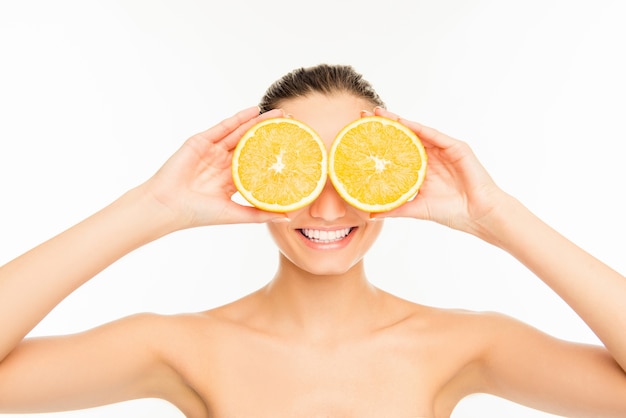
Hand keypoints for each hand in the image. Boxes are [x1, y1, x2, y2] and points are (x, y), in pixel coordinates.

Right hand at [142, 106, 286, 228]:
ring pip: (240, 133)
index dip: (275, 156)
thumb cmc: (198, 214)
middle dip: (271, 135)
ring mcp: (212, 151)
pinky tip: (254, 111)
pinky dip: (238, 118)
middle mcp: (223, 164)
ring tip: (279, 114)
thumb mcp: (235, 214)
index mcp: (231, 180)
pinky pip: (223, 127)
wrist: (168, 206)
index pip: (258, 164)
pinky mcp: (201, 141)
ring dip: (259, 123)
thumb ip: (260, 213)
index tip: (294, 148)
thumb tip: (288, 216)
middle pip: (252, 144)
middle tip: (291, 124)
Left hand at [370, 108, 505, 233]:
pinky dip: (418, 128)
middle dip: (384, 125)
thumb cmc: (452, 212)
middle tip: (363, 115)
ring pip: (417, 131)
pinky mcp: (455, 147)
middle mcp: (430, 157)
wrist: (478, 214)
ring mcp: (443, 150)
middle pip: (403, 136)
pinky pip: (434, 135)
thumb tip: (370, 214)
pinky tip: (403, 123)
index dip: (379, 142)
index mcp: (421, 169)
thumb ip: (394, 208)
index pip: (396, 151)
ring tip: (379, 113)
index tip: (359, 134)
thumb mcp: (416, 209)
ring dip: (398, 121)